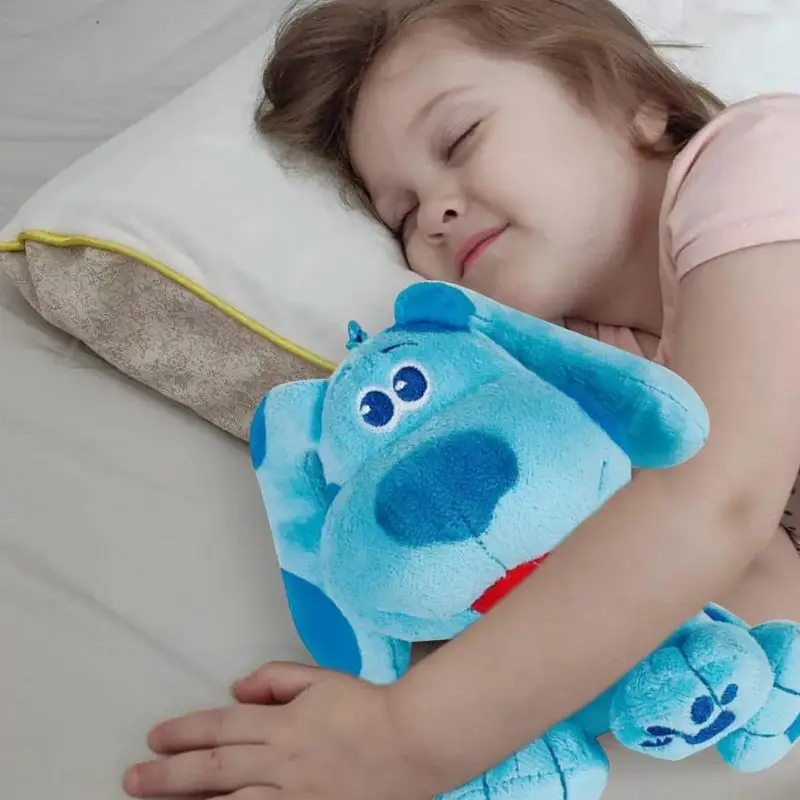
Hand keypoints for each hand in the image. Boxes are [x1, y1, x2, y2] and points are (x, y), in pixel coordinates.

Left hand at [122, 662, 435, 799]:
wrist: (412, 742)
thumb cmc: (368, 707)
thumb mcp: (321, 679)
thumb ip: (276, 679)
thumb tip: (237, 686)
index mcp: (283, 722)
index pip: (222, 726)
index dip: (185, 731)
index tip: (156, 738)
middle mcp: (281, 760)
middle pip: (214, 769)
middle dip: (168, 774)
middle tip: (133, 778)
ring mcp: (295, 794)